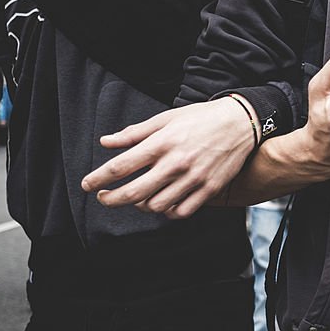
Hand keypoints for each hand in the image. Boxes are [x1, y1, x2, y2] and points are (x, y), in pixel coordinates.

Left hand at [81, 98, 257, 218]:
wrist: (241, 123)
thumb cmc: (201, 118)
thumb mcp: (165, 119)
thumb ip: (134, 133)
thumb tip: (106, 142)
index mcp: (162, 143)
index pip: (120, 166)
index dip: (98, 179)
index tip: (88, 185)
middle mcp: (176, 163)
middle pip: (133, 192)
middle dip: (111, 199)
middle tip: (104, 198)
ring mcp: (194, 179)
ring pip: (156, 206)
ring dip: (141, 205)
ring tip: (138, 197)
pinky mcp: (209, 189)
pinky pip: (181, 211)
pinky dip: (167, 211)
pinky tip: (163, 202)